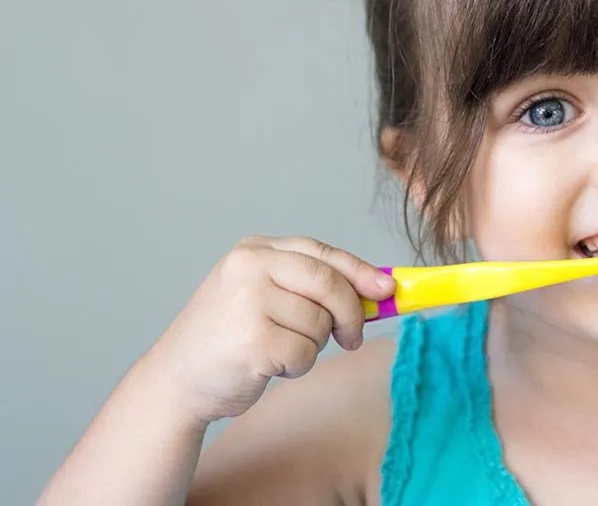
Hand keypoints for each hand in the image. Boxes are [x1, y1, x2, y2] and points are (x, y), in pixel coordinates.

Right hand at [146, 236, 395, 424]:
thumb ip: (312, 287)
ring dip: (312, 346)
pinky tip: (268, 365)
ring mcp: (248, 303)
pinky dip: (297, 366)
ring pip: (320, 323)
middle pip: (329, 283)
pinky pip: (305, 353)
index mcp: (254, 251)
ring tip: (277, 349)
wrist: (175, 380)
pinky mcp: (252, 341)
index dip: (359, 271)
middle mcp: (249, 268)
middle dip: (351, 313)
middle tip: (351, 337)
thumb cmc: (229, 338)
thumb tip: (380, 289)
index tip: (387, 289)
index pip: (321, 253)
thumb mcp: (264, 296)